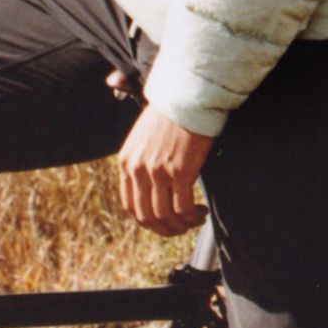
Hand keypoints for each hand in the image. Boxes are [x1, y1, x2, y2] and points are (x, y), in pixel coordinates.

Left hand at [116, 99, 210, 235]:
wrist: (186, 98)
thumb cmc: (170, 115)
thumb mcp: (143, 137)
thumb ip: (141, 160)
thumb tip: (151, 184)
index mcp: (126, 162)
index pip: (130, 206)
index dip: (148, 221)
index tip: (164, 222)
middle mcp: (138, 169)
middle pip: (146, 216)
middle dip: (165, 229)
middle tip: (182, 228)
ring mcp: (157, 172)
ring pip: (165, 216)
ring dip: (181, 225)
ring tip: (196, 219)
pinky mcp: (179, 172)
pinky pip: (183, 208)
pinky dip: (192, 216)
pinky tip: (202, 212)